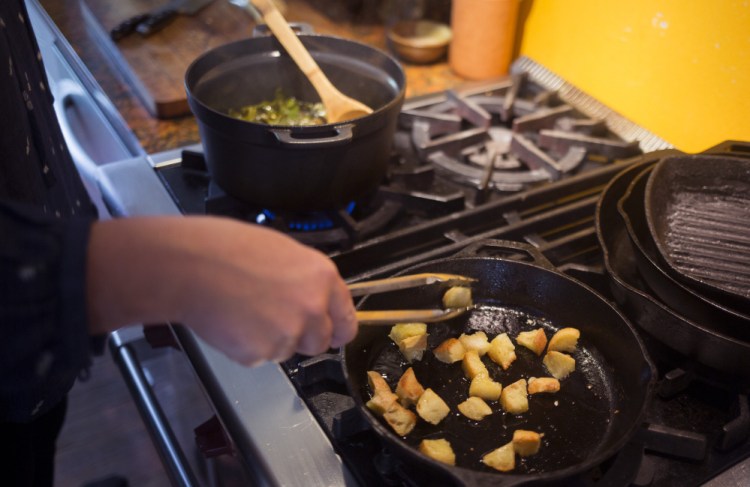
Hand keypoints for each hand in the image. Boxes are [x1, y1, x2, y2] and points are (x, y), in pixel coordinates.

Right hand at [86, 216, 357, 364]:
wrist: (189, 265)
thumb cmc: (226, 248)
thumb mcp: (281, 251)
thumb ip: (305, 280)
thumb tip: (311, 297)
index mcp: (322, 278)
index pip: (346, 319)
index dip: (337, 329)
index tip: (333, 334)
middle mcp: (312, 308)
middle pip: (319, 342)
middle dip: (301, 336)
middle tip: (272, 318)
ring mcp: (287, 334)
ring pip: (286, 350)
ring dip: (270, 339)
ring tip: (243, 309)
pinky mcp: (259, 353)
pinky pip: (258, 357)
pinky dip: (245, 346)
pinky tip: (230, 321)